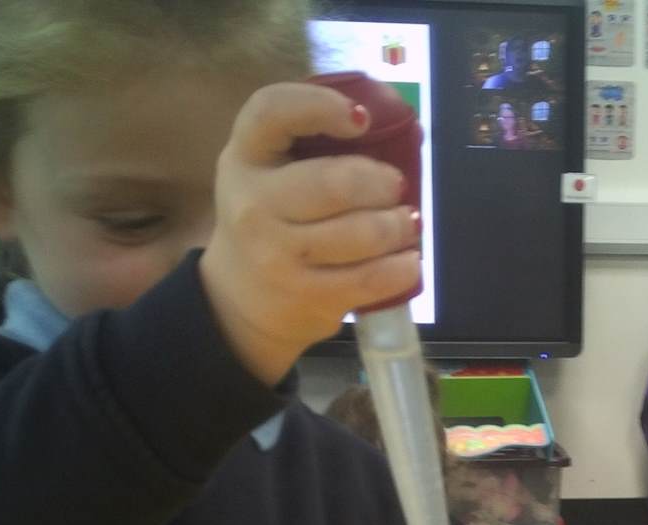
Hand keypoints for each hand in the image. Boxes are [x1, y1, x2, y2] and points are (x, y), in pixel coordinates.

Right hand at [199, 82, 421, 385]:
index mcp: (245, 156)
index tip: (361, 118)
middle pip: (335, 183)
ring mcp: (277, 255)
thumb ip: (313, 142)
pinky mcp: (306, 296)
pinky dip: (401, 268)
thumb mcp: (270, 172)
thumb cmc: (271, 218)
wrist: (238, 297)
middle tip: (396, 187)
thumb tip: (399, 116)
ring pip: (360, 233)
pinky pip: (369, 279)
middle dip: (382, 183)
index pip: (271, 111)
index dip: (320, 105)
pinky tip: (408, 260)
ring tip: (407, 223)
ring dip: (397, 225)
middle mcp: (253, 203)